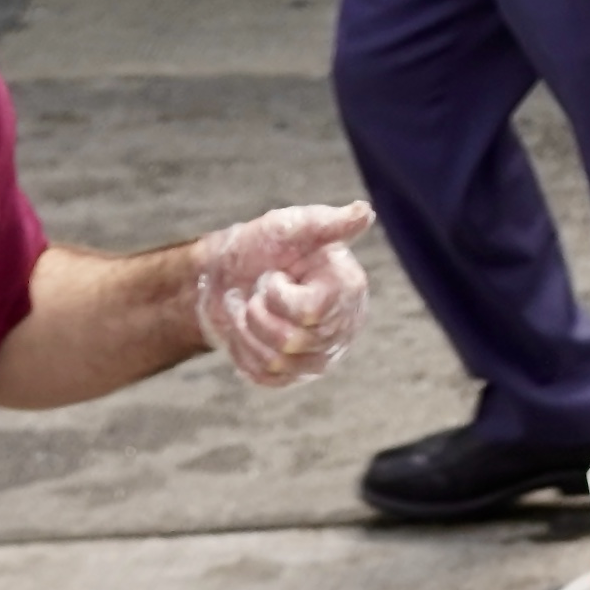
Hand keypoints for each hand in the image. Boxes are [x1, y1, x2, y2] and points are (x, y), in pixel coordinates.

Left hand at [192, 202, 373, 384]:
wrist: (224, 275)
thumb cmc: (261, 245)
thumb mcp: (291, 227)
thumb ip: (328, 223)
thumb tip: (365, 211)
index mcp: (347, 290)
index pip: (311, 313)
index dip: (279, 296)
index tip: (274, 275)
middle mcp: (342, 326)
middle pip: (291, 341)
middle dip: (257, 312)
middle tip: (257, 291)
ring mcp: (320, 355)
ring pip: (276, 362)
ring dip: (246, 331)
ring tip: (248, 309)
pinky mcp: (297, 374)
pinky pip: (266, 377)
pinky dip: (244, 353)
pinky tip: (247, 332)